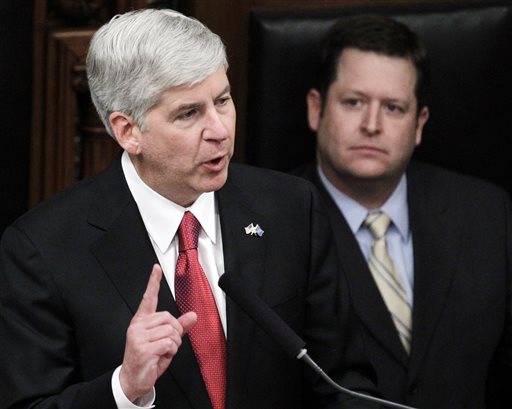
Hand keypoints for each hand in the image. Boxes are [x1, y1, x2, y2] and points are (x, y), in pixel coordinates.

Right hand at [119, 264, 196, 401]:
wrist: (133, 379)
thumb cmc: (147, 359)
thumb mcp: (164, 341)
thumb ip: (178, 327)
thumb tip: (193, 316)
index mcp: (141, 321)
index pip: (148, 298)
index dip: (153, 282)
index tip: (156, 268)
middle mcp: (138, 326)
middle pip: (169, 318)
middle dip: (175, 332)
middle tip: (167, 345)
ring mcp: (138, 337)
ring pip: (171, 331)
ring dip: (174, 344)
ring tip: (163, 352)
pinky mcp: (143, 349)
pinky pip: (168, 343)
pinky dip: (171, 351)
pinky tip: (161, 356)